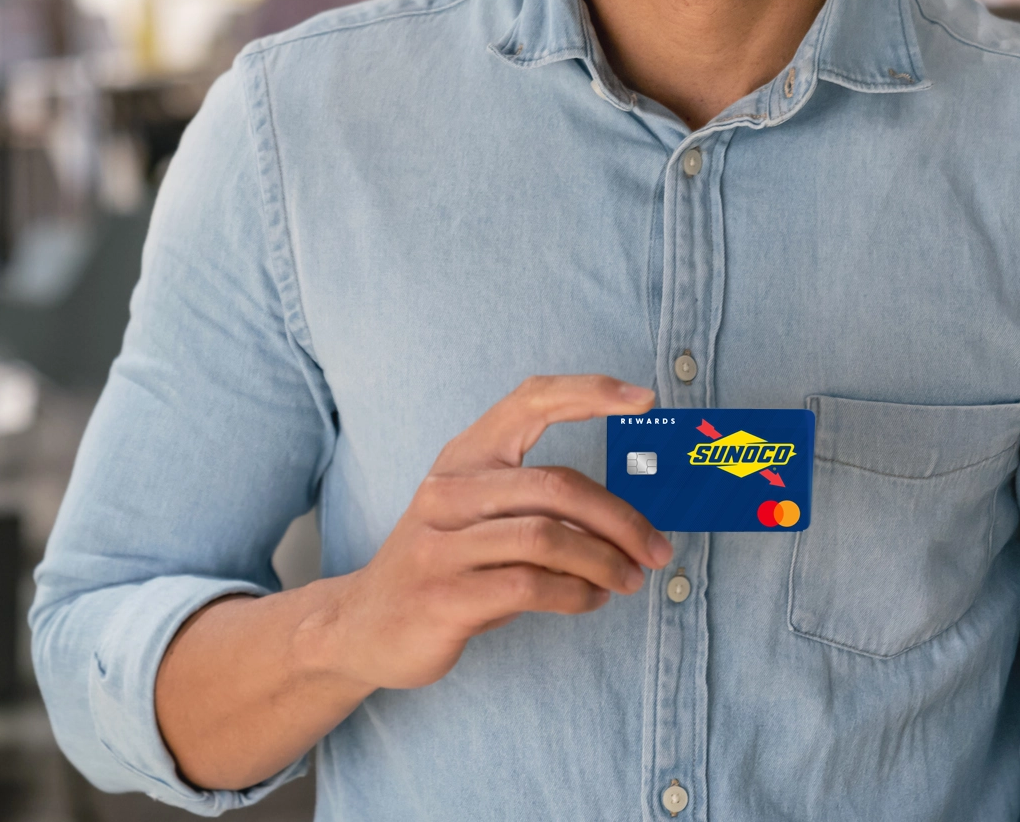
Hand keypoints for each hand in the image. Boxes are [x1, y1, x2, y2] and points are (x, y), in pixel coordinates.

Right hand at [296, 374, 673, 690]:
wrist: (362, 627)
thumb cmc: (444, 566)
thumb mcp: (477, 516)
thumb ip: (535, 502)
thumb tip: (626, 515)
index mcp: (463, 458)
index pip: (529, 402)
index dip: (590, 392)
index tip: (645, 398)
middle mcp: (449, 491)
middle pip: (556, 486)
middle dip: (622, 520)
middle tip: (657, 550)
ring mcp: (442, 544)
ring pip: (548, 538)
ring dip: (605, 562)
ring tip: (630, 579)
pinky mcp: (444, 596)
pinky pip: (531, 586)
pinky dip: (577, 593)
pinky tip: (591, 599)